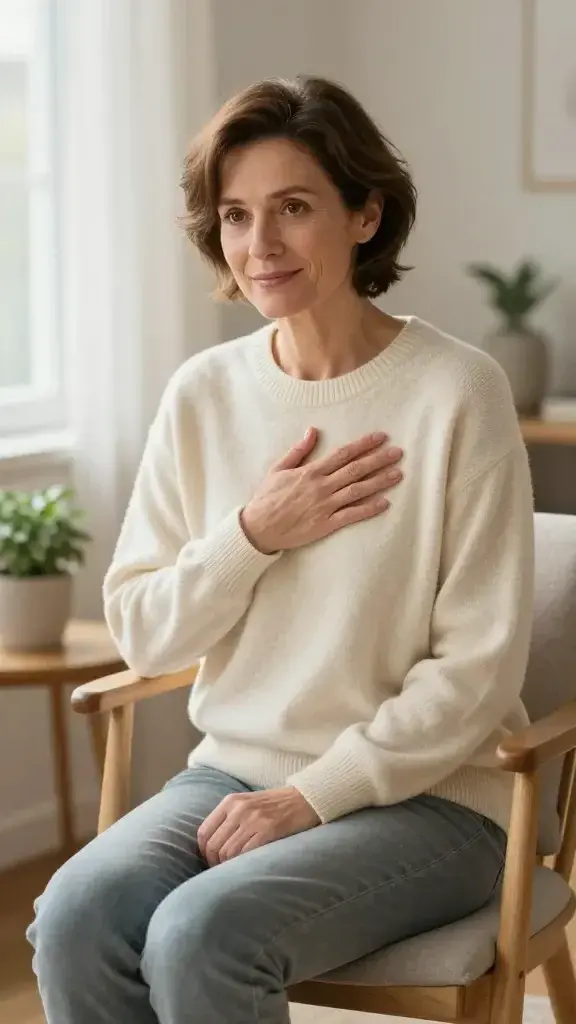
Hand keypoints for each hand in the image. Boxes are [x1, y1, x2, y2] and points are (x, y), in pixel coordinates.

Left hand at [197, 786, 320, 866]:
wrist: (305, 798)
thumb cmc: (275, 805)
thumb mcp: (247, 803)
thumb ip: (229, 819)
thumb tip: (211, 847)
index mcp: (231, 801)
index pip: (204, 832)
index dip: (203, 852)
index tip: (211, 861)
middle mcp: (239, 809)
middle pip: (214, 845)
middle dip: (215, 863)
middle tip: (222, 872)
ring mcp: (254, 819)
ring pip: (227, 853)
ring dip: (228, 867)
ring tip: (235, 871)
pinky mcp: (269, 830)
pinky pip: (246, 854)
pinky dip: (242, 865)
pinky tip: (247, 867)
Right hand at [241, 429, 403, 553]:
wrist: (258, 528)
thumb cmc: (267, 498)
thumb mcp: (278, 469)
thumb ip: (298, 451)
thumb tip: (312, 431)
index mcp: (311, 471)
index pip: (343, 454)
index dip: (364, 444)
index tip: (381, 437)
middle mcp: (321, 486)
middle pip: (356, 469)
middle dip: (379, 459)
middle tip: (398, 453)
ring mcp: (325, 505)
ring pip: (358, 490)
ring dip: (380, 481)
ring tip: (398, 474)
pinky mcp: (326, 524)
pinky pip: (352, 515)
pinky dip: (369, 509)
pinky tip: (384, 503)